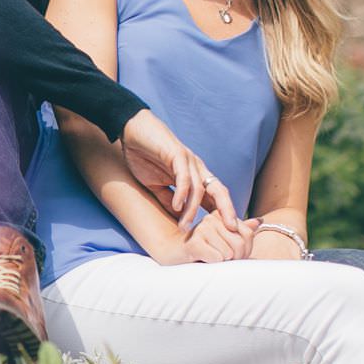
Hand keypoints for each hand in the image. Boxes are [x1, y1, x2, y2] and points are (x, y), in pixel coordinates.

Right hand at [120, 109, 239, 226]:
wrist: (131, 130)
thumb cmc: (144, 155)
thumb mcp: (156, 184)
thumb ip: (169, 200)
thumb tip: (179, 218)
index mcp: (195, 176)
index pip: (214, 198)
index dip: (223, 214)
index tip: (229, 234)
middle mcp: (197, 169)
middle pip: (219, 192)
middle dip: (227, 211)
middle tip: (232, 230)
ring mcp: (189, 161)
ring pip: (200, 189)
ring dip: (193, 211)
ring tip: (185, 227)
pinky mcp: (177, 155)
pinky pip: (184, 178)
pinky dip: (182, 194)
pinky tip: (178, 207)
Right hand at [175, 211, 260, 263]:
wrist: (176, 258)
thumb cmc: (204, 249)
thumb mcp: (225, 240)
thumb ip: (242, 231)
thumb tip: (259, 221)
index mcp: (221, 214)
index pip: (248, 234)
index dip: (244, 250)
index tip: (231, 253)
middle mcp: (211, 218)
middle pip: (239, 244)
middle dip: (234, 258)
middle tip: (221, 259)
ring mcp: (201, 229)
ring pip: (228, 253)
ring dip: (222, 263)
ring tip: (210, 259)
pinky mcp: (193, 243)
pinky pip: (217, 258)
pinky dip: (213, 264)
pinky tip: (202, 260)